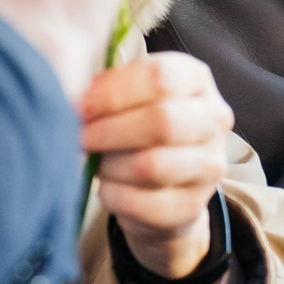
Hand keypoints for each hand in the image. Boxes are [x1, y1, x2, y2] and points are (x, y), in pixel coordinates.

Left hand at [84, 52, 235, 283]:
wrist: (159, 185)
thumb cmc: (134, 126)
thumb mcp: (127, 95)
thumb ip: (106, 86)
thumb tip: (68, 91)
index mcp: (196, 79)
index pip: (160, 77)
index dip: (112, 93)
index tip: (77, 105)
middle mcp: (214, 119)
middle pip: (162, 122)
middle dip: (108, 130)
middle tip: (78, 136)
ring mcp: (210, 165)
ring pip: (151, 166)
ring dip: (109, 165)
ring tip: (94, 161)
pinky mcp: (193, 206)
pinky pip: (142, 203)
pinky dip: (113, 195)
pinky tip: (106, 186)